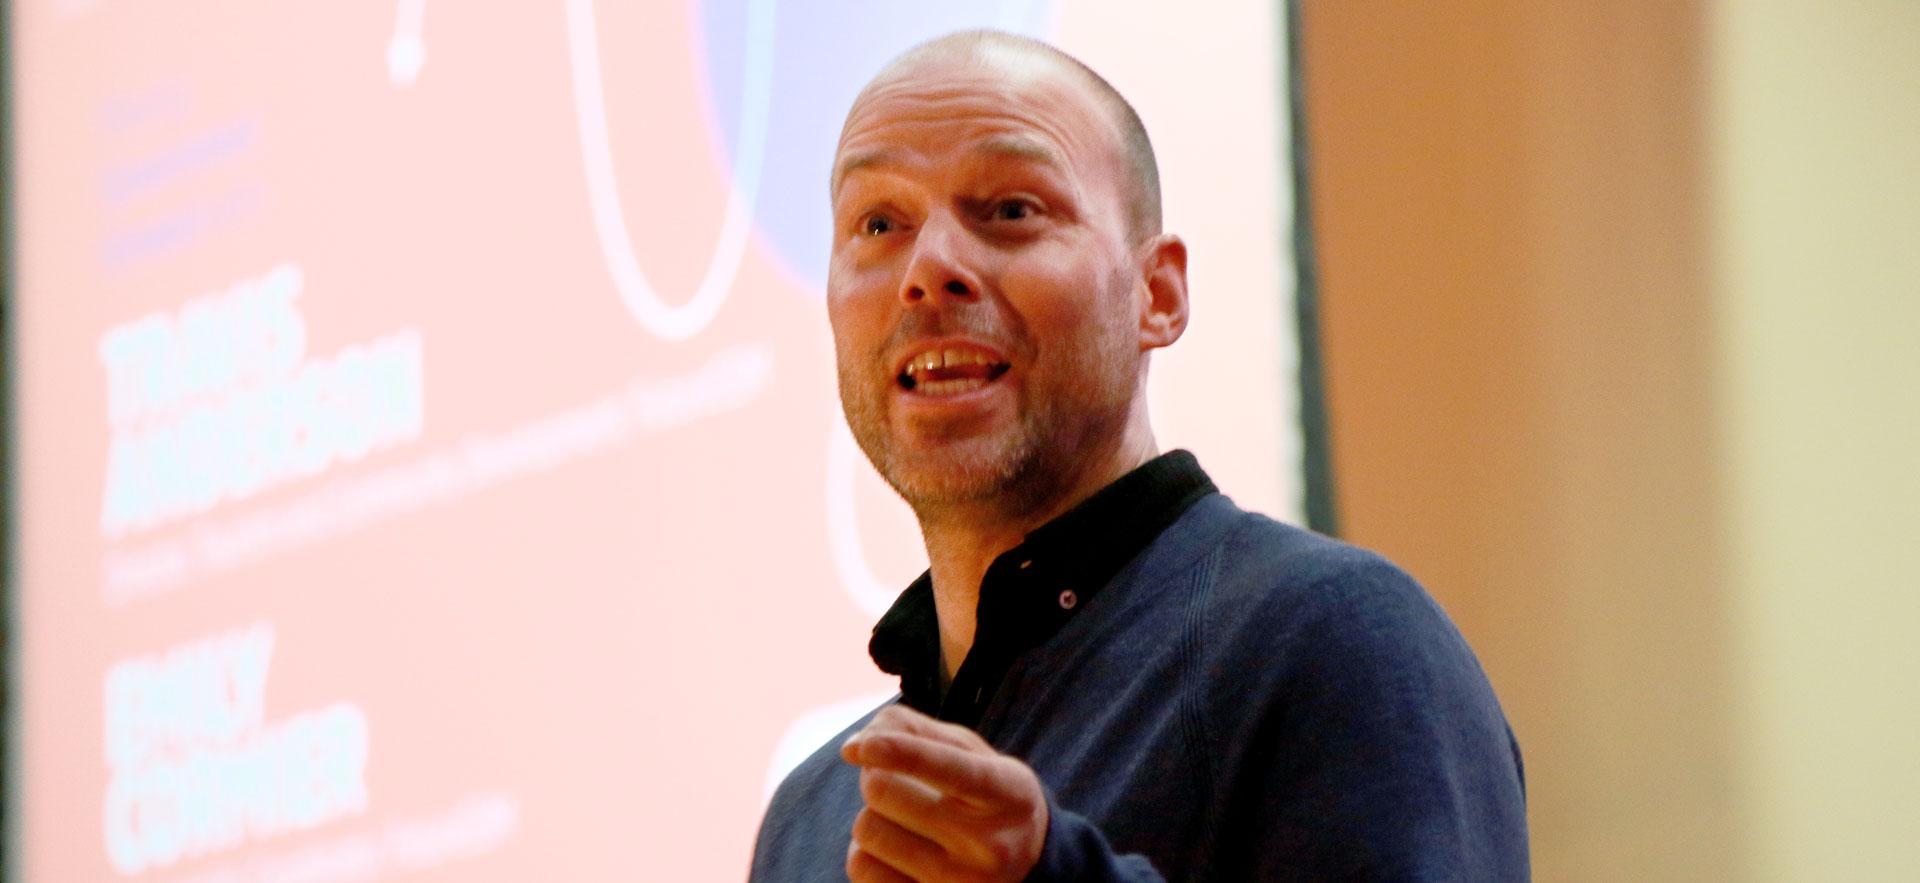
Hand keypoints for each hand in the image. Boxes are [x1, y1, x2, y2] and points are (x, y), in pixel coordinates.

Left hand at [840, 704, 1047, 881]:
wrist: (1026, 866)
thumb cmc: (985, 794)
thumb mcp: (970, 752)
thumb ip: (914, 731)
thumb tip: (852, 749)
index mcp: (1009, 793)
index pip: (952, 770)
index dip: (904, 753)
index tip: (868, 747)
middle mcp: (991, 846)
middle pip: (885, 792)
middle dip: (876, 775)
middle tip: (895, 781)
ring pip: (868, 830)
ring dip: (871, 814)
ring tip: (899, 819)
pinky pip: (861, 869)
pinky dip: (865, 852)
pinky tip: (894, 850)